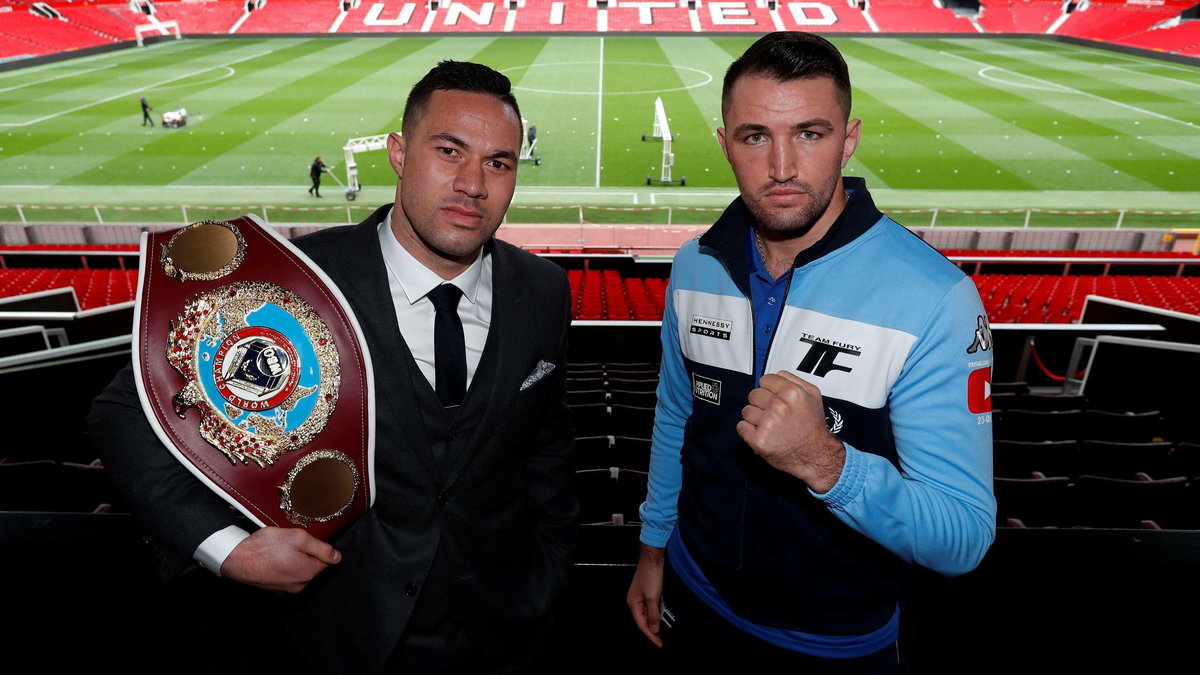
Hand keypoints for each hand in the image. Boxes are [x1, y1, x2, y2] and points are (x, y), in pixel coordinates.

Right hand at [220, 526, 340, 593]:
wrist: (237, 559)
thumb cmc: (266, 547)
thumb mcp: (299, 538)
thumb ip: (322, 548)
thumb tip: (337, 557)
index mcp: (309, 572)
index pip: (327, 560)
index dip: (319, 547)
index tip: (307, 541)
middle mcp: (300, 585)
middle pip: (313, 565)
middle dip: (306, 553)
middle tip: (290, 543)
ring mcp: (286, 589)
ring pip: (299, 570)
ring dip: (294, 560)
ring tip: (279, 550)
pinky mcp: (274, 588)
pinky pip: (286, 575)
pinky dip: (283, 566)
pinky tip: (273, 558)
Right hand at [626, 544, 664, 647]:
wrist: (653, 558)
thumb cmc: (651, 575)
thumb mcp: (653, 597)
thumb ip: (653, 614)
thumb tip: (654, 629)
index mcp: (633, 603)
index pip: (641, 624)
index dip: (650, 635)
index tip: (659, 643)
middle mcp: (635, 601)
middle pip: (643, 620)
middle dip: (652, 630)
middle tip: (662, 639)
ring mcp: (640, 596)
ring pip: (647, 614)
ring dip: (655, 621)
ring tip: (663, 630)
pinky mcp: (646, 592)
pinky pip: (651, 607)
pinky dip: (656, 612)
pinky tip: (662, 615)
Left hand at [737, 371, 845, 492]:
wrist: (816, 455)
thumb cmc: (814, 427)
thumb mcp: (813, 396)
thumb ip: (795, 380)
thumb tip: (777, 374)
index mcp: (791, 392)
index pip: (764, 380)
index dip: (769, 389)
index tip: (774, 398)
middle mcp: (779, 406)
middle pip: (753, 394)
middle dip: (761, 403)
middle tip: (773, 414)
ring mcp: (768, 424)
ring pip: (746, 411)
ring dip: (755, 418)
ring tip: (769, 425)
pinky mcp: (759, 440)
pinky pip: (741, 427)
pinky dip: (747, 431)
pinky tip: (762, 433)